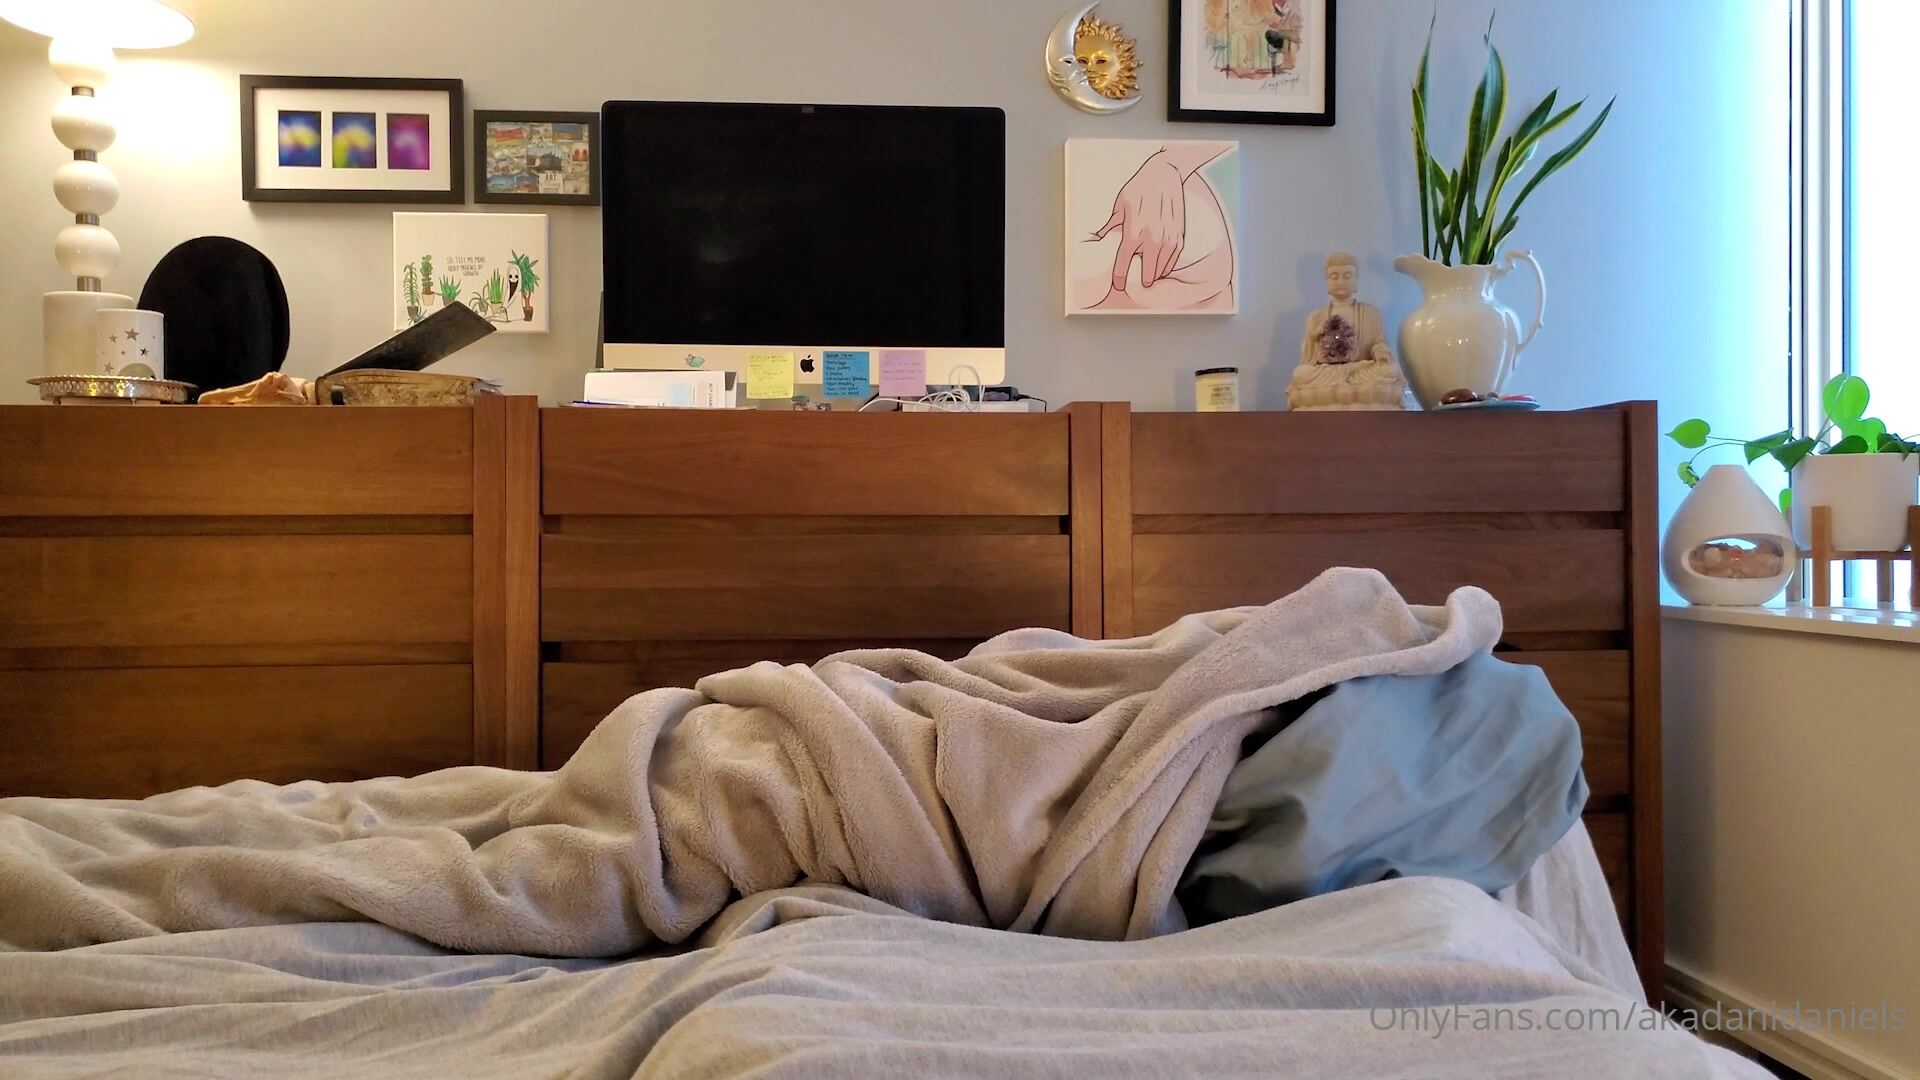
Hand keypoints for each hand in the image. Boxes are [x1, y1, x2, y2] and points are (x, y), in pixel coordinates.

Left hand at [1093, 152, 1186, 288]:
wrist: (1164, 174)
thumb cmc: (1139, 188)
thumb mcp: (1119, 206)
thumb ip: (1109, 226)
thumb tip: (1096, 238)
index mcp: (1133, 232)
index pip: (1123, 265)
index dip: (1120, 279)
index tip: (1119, 285)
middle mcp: (1151, 239)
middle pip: (1148, 273)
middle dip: (1142, 281)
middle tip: (1138, 283)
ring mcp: (1168, 239)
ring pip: (1162, 269)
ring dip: (1155, 274)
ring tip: (1150, 276)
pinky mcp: (1179, 236)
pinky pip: (1173, 260)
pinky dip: (1167, 266)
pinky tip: (1161, 267)